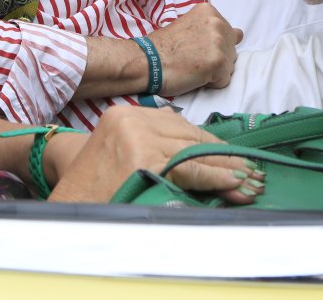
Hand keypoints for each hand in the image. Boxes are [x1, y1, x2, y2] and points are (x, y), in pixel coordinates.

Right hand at [45, 105, 262, 203]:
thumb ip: (153, 145)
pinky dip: (216, 178)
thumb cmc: (96, 187)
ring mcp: (138, 138)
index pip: (179, 125)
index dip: (210, 144)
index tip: (233, 157)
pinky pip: (190, 168)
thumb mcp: (121, 153)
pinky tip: (234, 185)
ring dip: (227, 169)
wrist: (70, 206)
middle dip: (224, 156)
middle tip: (251, 172)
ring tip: (250, 183)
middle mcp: (132, 120)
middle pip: (189, 135)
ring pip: (194, 151)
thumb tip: (200, 156)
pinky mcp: (145, 159)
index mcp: (126, 115)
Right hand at [146, 1, 241, 94]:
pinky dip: (211, 84)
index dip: (212, 46)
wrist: (147, 61)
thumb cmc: (164, 47)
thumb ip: (213, 29)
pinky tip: (194, 76)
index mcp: (209, 12)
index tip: (195, 48)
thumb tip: (241, 34)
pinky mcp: (218, 62)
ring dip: (214, 71)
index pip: (228, 34)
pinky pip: (224, 81)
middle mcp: (217, 23)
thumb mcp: (190, 27)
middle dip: (215, 58)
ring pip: (229, 66)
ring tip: (193, 67)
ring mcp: (219, 42)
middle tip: (192, 58)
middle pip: (231, 50)